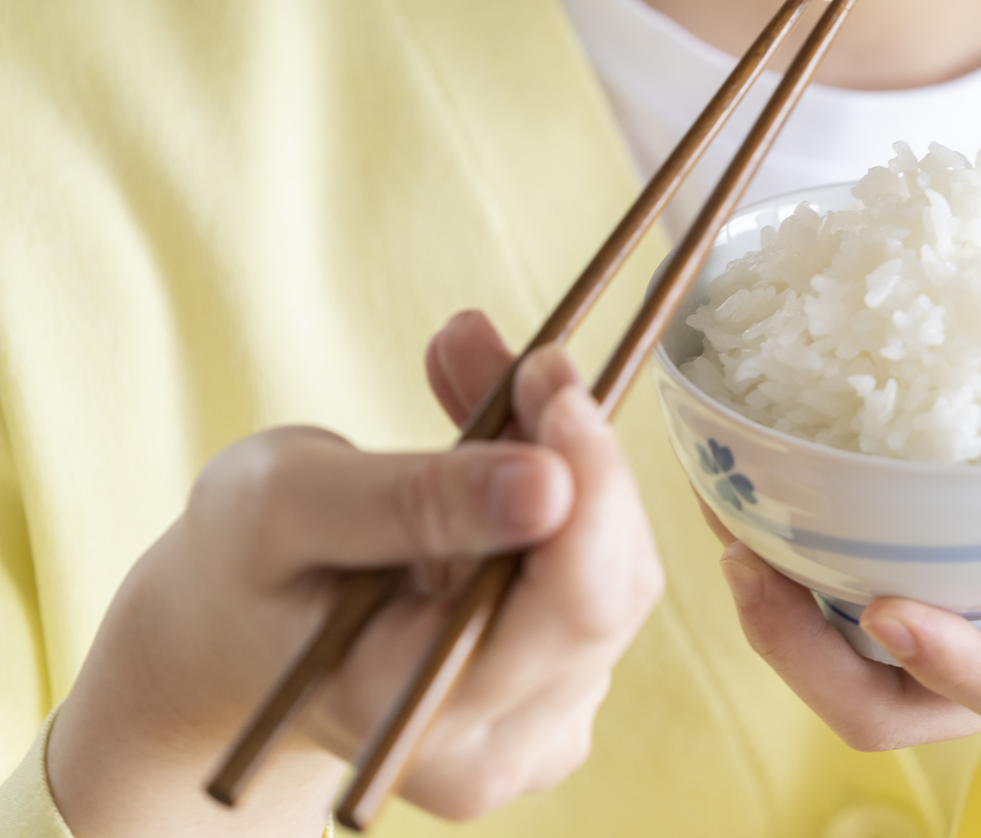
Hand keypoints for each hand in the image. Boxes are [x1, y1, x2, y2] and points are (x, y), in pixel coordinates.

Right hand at [46, 312, 663, 836]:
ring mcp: (539, 728)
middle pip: (609, 588)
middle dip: (581, 456)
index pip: (570, 605)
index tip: (555, 381)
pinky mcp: (565, 690)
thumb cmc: (245, 570)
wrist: (237, 640)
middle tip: (532, 361)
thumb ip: (412, 498)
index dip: (590, 483)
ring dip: (573, 463)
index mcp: (409, 710)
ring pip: (616, 571)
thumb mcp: (285, 508)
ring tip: (494, 383)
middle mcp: (491, 746)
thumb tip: (552, 481)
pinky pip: (605, 574)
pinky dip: (572, 493)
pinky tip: (506, 446)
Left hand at [713, 265, 980, 755]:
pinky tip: (769, 490)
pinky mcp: (978, 597)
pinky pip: (874, 614)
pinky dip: (812, 573)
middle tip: (746, 560)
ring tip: (729, 520)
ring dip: (790, 624)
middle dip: (813, 662)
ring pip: (874, 680)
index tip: (882, 606)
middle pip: (911, 715)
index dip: (955, 665)